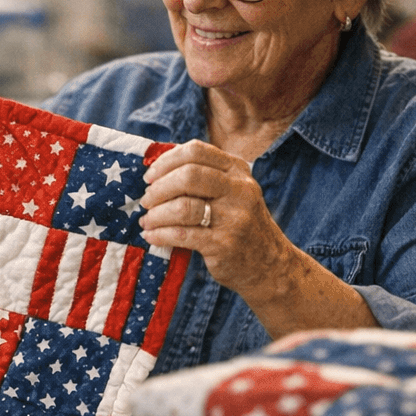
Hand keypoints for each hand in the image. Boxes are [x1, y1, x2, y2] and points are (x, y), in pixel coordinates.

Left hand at [138, 139, 294, 299]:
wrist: (269, 265)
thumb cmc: (238, 223)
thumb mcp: (232, 192)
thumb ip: (203, 177)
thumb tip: (155, 171)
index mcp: (237, 170)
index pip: (196, 151)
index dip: (166, 161)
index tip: (150, 177)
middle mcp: (239, 190)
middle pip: (188, 176)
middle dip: (159, 188)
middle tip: (146, 201)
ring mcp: (234, 217)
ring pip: (183, 206)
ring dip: (156, 214)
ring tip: (147, 221)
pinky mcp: (224, 244)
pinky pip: (182, 234)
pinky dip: (160, 234)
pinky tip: (151, 236)